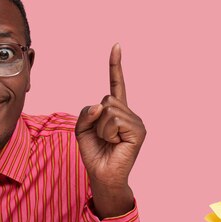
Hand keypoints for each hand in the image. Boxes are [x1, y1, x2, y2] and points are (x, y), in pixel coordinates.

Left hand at [75, 44, 145, 217]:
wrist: (102, 175)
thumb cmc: (94, 152)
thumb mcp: (82, 129)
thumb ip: (86, 112)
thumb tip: (101, 104)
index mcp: (116, 110)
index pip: (116, 84)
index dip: (115, 65)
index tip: (116, 46)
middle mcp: (129, 113)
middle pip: (105, 98)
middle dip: (95, 119)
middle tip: (102, 137)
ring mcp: (136, 121)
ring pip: (108, 109)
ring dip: (101, 128)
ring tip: (109, 141)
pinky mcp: (139, 130)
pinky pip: (113, 120)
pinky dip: (107, 132)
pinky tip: (115, 143)